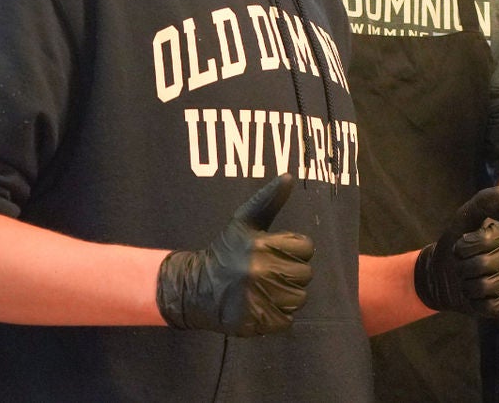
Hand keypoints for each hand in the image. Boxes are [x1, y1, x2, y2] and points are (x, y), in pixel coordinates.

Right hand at [157, 174, 313, 335]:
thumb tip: (288, 176)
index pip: (306, 248)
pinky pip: (285, 321)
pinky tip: (259, 307)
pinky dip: (276, 317)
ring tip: (263, 291)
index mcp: (260, 245)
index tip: (274, 254)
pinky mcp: (252, 322)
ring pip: (298, 299)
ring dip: (285, 297)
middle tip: (267, 274)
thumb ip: (268, 200)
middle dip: (290, 274)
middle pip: (305, 275)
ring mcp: (255, 299)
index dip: (294, 251)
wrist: (192, 289)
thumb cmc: (225, 253)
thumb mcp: (244, 223)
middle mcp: (258, 271)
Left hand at [413, 187, 498, 317]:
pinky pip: (490, 308)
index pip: (483, 242)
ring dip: (467, 286)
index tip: (462, 246)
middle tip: (464, 266)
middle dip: (463, 267)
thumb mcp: (464, 220)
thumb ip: (480, 203)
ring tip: (469, 280)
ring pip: (486, 287)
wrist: (443, 275)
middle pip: (483, 265)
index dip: (463, 246)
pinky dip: (475, 303)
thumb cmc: (456, 244)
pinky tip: (476, 296)